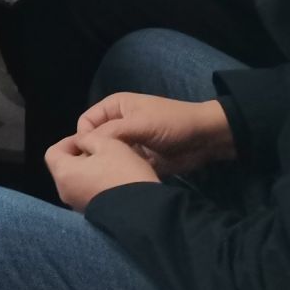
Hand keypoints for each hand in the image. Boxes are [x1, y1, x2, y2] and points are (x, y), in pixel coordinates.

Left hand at [44, 132, 160, 211]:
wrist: (144, 213)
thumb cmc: (123, 173)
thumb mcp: (108, 144)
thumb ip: (88, 138)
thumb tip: (81, 143)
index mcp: (63, 174)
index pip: (53, 152)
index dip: (68, 141)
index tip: (88, 138)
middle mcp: (65, 192)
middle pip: (65, 167)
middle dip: (81, 155)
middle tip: (102, 149)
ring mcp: (78, 206)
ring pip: (79, 181)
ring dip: (92, 170)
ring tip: (113, 163)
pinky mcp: (94, 215)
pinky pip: (90, 194)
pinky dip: (98, 184)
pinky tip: (117, 180)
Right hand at [77, 92, 235, 176]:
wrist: (206, 138)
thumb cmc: (172, 123)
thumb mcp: (140, 123)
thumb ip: (112, 132)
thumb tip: (84, 144)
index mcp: (114, 107)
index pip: (86, 123)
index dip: (83, 138)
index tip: (89, 157)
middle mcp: (118, 124)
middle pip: (94, 141)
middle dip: (95, 155)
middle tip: (97, 172)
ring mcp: (129, 143)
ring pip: (108, 156)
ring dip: (109, 166)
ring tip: (110, 179)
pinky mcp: (139, 159)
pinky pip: (123, 167)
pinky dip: (122, 174)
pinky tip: (123, 182)